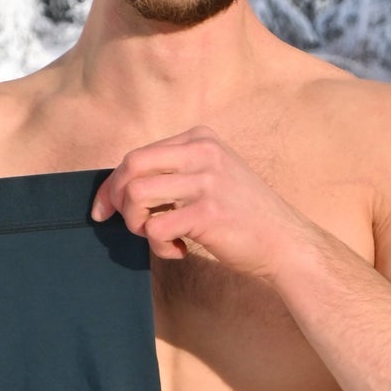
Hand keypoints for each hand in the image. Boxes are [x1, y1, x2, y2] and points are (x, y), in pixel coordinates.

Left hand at [90, 126, 311, 277]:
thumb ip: (176, 171)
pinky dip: (159, 246)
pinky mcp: (207, 212)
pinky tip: (179, 251)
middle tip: (130, 224)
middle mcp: (203, 152)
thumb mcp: (214, 175)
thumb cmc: (244, 216)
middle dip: (116, 199)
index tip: (104, 209)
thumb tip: (122, 186)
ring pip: (136, 194)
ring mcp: (206, 180)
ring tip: (159, 237)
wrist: (286, 243)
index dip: (112, 184)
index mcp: (201, 138)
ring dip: (137, 224)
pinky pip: (154, 226)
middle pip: (130, 166)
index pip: (138, 154)